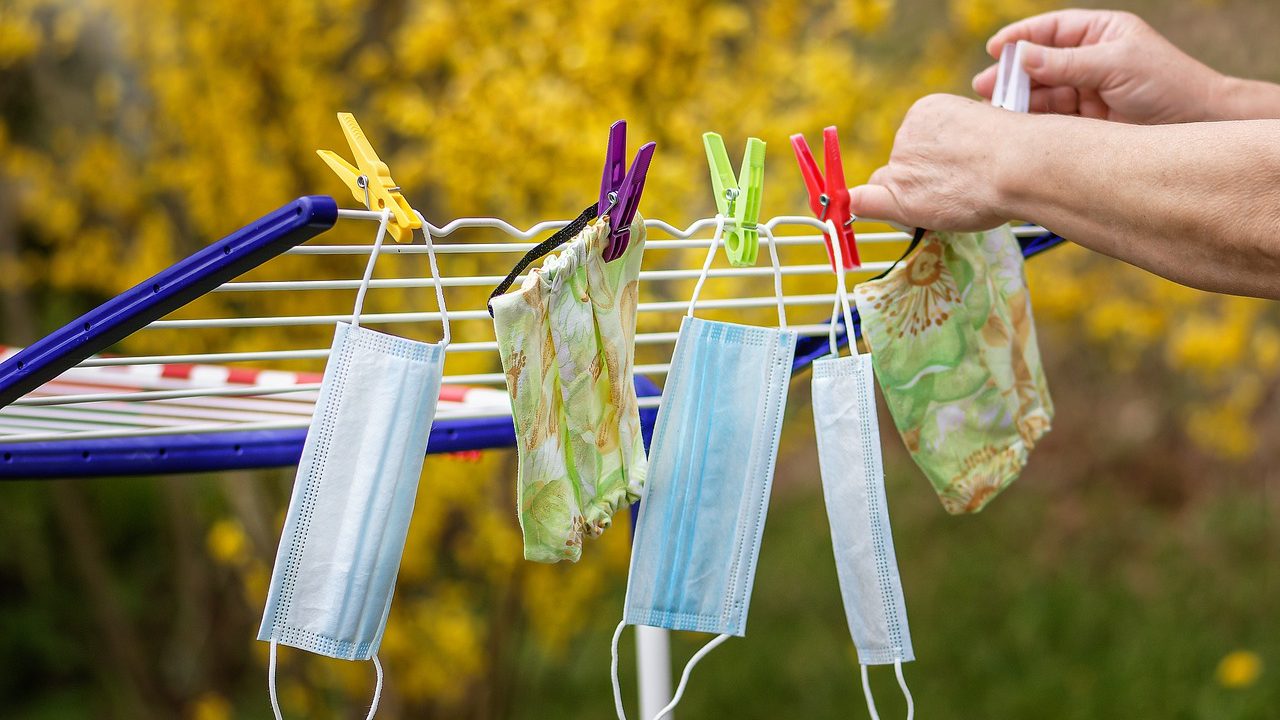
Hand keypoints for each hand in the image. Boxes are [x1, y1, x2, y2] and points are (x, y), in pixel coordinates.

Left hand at [849, 94, 1019, 231]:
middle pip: (901, 164)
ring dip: (912, 197)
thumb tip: (956, 159)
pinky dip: (861, 206)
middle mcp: (907, 132)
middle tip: (958, 190)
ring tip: (955, 200)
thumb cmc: (1018, 150)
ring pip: (892, 186)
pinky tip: (853, 210)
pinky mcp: (899, 192)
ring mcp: (901, 162)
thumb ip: (959, 142)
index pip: (916, 142)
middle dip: (918, 179)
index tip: (953, 170)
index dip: (930, 161)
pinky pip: (865, 200)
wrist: (1019, 164)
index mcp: (928, 110)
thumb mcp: (986, 127)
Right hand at [972, 10, 1225, 123]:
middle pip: (1039, 63)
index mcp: (1100, 33)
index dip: (1021, 38)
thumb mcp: (1114, 65)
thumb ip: (1065, 62)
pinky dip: (1032, 122)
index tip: (995, 48)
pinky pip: (1051, 118)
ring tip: (993, 111)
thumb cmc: (1167, 84)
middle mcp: (1089, 60)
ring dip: (1017, 101)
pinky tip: (1015, 127)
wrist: (1198, 124)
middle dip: (1011, 74)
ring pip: (1041, 93)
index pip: (1051, 30)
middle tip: (984, 86)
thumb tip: (1020, 56)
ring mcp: (1086, 91)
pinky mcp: (1085, 122)